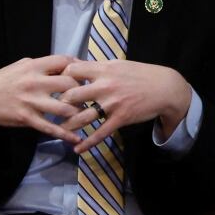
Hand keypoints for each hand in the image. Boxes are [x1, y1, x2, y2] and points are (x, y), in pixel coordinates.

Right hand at [0, 55, 82, 143]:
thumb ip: (43, 66)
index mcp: (34, 66)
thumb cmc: (4, 80)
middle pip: (69, 84)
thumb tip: (68, 65)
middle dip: (83, 90)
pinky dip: (65, 134)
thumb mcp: (22, 66)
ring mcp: (31, 102)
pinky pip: (50, 128)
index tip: (87, 73)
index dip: (79, 66)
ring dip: (78, 112)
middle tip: (89, 95)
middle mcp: (34, 82)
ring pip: (64, 108)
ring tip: (86, 114)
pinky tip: (76, 138)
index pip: (64, 61)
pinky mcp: (27, 119)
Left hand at [58, 59, 191, 152]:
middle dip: (58, 104)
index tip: (54, 86)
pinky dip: (87, 143)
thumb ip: (97, 67)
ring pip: (83, 117)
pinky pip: (100, 133)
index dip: (60, 78)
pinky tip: (77, 149)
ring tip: (57, 131)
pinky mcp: (120, 118)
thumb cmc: (141, 74)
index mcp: (104, 69)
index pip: (72, 70)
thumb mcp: (118, 65)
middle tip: (49, 111)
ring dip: (67, 126)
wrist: (164, 88)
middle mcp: (105, 85)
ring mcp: (112, 103)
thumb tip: (76, 65)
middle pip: (72, 95)